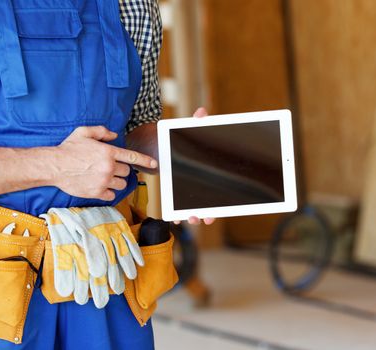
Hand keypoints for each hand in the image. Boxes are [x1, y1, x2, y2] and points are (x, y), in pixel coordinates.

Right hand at [54, 126, 157, 200]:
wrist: (54, 166)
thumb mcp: (84, 132)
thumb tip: (114, 136)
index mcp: (108, 152)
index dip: (146, 161)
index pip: (133, 157)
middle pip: (127, 171)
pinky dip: (109, 191)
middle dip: (121, 169)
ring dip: (116, 180)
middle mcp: (108, 167)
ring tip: (105, 176)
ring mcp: (103, 181)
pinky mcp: (97, 192)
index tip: (154, 164)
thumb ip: (102, 131)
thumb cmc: (68, 148)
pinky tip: (100, 186)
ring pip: (121, 184)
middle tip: (109, 167)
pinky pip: (112, 195)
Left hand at [173, 107, 215, 225]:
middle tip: (205, 218)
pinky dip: (178, 215)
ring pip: (194, 209)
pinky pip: (178, 208)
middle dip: (208, 214)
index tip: (215, 212)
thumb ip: (196, 122)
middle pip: (209, 205)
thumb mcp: (186, 130)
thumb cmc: (175, 137)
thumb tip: (202, 112)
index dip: (220, 204)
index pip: (218, 192)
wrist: (155, 143)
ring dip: (194, 217)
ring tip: (191, 218)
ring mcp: (186, 190)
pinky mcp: (173, 192)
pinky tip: (176, 219)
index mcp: (207, 172)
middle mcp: (199, 184)